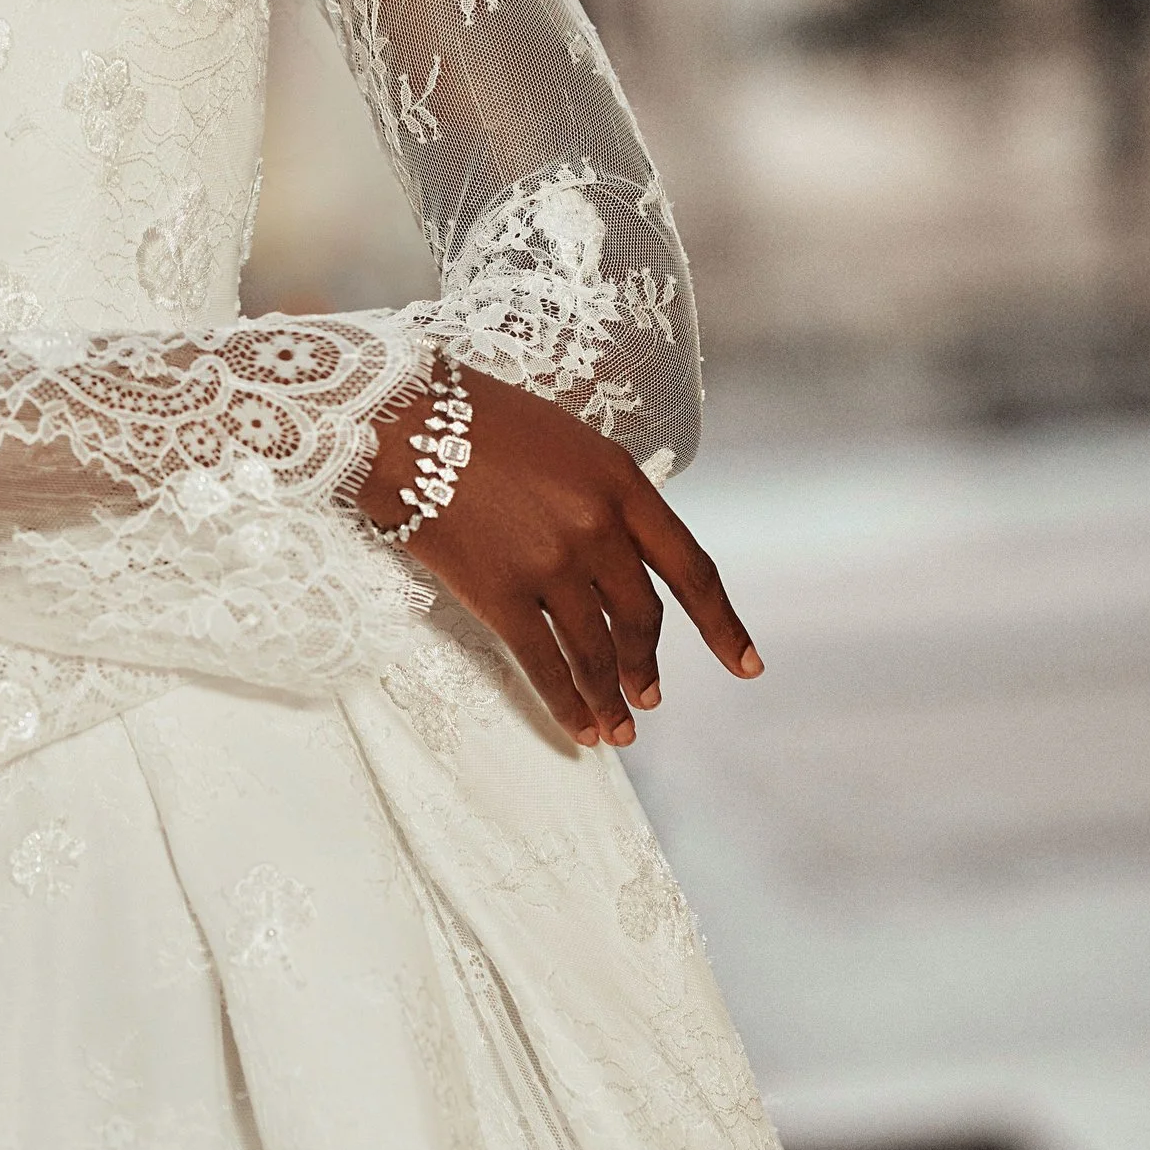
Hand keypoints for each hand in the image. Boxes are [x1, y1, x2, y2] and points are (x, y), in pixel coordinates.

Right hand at [359, 368, 759, 748]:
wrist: (405, 420)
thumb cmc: (482, 421)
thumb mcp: (569, 442)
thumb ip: (605, 496)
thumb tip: (625, 558)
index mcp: (621, 484)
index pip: (691, 568)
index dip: (722, 624)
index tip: (744, 665)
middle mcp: (597, 528)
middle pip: (642, 618)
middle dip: (647, 666)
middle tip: (650, 696)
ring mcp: (551, 565)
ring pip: (596, 652)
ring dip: (612, 697)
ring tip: (619, 729)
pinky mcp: (501, 594)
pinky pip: (545, 665)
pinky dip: (566, 704)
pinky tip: (578, 728)